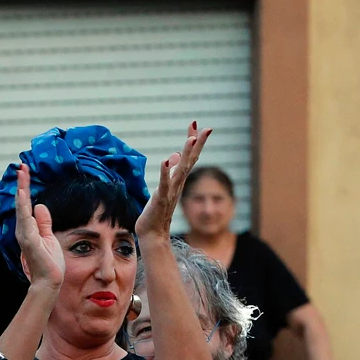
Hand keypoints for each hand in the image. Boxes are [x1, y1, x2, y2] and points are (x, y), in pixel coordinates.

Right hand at [16, 163, 63, 290]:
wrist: (49, 281)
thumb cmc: (49, 262)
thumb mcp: (49, 237)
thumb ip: (43, 222)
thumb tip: (40, 205)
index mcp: (28, 228)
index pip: (26, 204)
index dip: (25, 188)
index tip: (25, 172)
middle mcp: (23, 229)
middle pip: (21, 202)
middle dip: (22, 183)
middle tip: (22, 166)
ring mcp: (25, 234)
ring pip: (22, 207)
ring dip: (22, 189)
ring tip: (22, 174)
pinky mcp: (29, 239)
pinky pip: (25, 219)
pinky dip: (23, 206)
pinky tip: (22, 194)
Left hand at [135, 122, 212, 239]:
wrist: (153, 234)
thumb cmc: (157, 211)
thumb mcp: (164, 188)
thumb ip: (170, 172)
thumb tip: (174, 156)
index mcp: (178, 180)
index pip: (188, 157)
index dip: (192, 141)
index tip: (196, 124)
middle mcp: (178, 184)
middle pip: (190, 160)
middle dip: (197, 144)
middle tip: (206, 128)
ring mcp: (171, 192)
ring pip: (181, 170)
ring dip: (187, 155)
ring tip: (191, 139)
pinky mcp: (160, 200)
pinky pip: (164, 185)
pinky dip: (165, 172)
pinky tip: (166, 160)